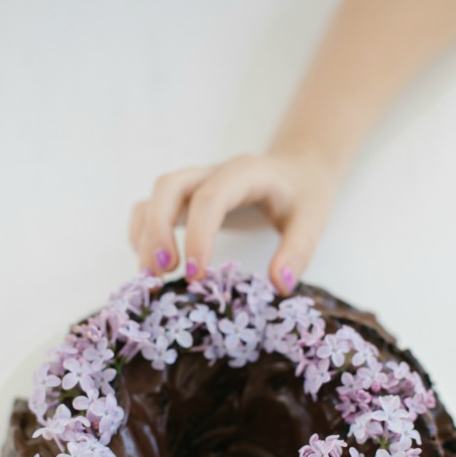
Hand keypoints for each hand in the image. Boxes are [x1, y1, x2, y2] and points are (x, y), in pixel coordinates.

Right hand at [129, 152, 334, 294]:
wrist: (298, 171)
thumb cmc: (303, 195)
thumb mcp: (312, 219)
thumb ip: (298, 250)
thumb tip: (278, 285)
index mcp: (244, 173)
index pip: (211, 198)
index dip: (199, 236)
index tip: (197, 277)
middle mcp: (212, 173)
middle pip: (168, 188)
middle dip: (158, 230)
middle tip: (163, 273)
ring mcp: (194, 184)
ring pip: (154, 198)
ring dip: (145, 236)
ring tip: (153, 278)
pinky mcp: (185, 200)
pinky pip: (150, 210)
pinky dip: (142, 237)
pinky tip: (154, 268)